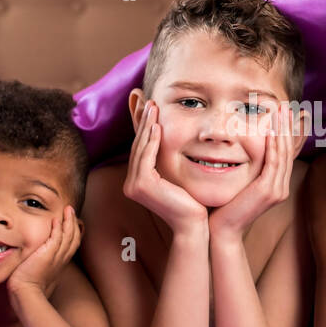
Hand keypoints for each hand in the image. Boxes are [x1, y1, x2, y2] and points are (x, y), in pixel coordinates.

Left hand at [8, 207, 81, 297]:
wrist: (26, 293)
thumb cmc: (28, 288)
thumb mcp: (37, 275)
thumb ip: (38, 265)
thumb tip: (32, 261)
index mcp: (60, 264)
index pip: (71, 245)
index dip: (72, 233)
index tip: (69, 223)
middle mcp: (61, 259)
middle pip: (74, 238)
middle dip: (74, 223)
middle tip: (72, 211)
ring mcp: (56, 257)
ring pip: (69, 235)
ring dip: (69, 221)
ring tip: (69, 210)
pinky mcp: (48, 254)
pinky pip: (57, 237)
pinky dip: (59, 227)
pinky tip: (56, 219)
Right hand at [124, 101, 208, 233]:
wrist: (194, 225)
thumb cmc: (192, 204)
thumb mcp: (178, 178)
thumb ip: (170, 164)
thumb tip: (173, 146)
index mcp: (137, 183)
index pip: (141, 149)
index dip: (144, 128)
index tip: (149, 108)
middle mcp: (131, 185)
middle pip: (138, 146)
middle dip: (142, 122)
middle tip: (149, 101)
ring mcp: (134, 186)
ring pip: (141, 148)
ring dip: (147, 125)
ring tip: (153, 107)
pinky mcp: (142, 185)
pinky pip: (146, 157)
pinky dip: (152, 140)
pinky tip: (158, 125)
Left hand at [210, 104, 301, 240]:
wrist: (220, 231)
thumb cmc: (223, 206)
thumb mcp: (237, 181)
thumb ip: (242, 166)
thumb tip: (235, 147)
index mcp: (275, 183)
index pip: (286, 152)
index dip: (289, 131)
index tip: (287, 111)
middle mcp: (280, 186)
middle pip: (289, 150)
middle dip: (288, 125)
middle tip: (286, 104)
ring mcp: (277, 190)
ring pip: (284, 153)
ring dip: (283, 130)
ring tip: (282, 110)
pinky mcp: (269, 191)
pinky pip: (274, 163)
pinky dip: (274, 145)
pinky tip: (272, 129)